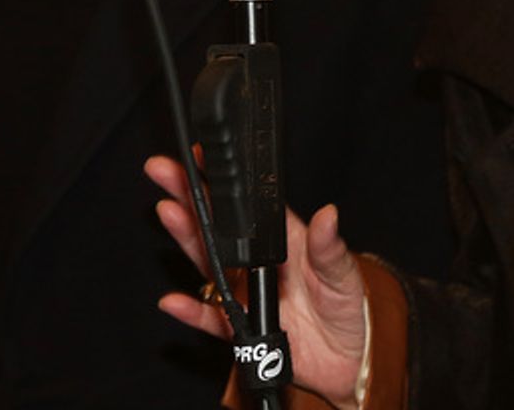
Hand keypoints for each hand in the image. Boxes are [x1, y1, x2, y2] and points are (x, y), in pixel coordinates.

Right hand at [144, 155, 367, 408]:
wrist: (349, 357)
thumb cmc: (348, 306)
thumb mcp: (343, 273)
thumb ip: (330, 247)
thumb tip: (329, 215)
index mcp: (283, 242)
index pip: (248, 205)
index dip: (224, 180)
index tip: (202, 156)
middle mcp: (258, 263)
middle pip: (217, 226)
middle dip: (189, 197)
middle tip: (164, 170)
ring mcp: (247, 293)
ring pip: (207, 262)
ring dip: (186, 238)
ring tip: (167, 211)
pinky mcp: (243, 328)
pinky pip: (212, 318)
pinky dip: (191, 312)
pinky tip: (172, 301)